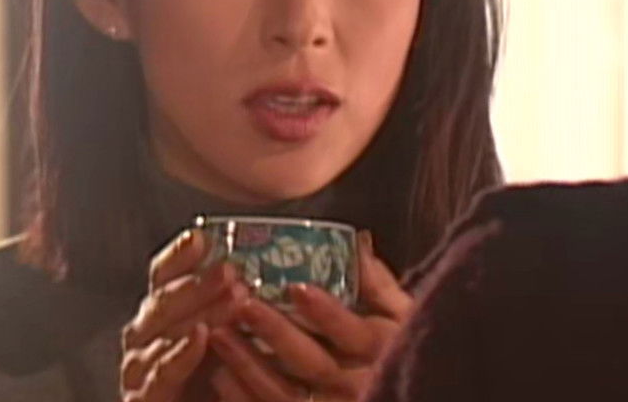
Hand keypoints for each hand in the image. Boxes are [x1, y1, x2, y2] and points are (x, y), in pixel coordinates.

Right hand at [120, 229, 244, 401]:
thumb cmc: (224, 380)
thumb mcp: (239, 335)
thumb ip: (244, 302)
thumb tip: (279, 268)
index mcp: (165, 312)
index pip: (165, 275)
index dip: (179, 256)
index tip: (200, 239)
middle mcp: (147, 335)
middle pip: (164, 299)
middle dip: (198, 283)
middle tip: (231, 271)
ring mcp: (141, 367)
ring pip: (164, 332)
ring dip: (198, 312)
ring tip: (232, 298)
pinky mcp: (145, 397)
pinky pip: (160, 373)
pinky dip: (178, 354)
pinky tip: (200, 336)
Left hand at [207, 231, 413, 400]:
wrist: (408, 389)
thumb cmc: (402, 348)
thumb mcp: (402, 315)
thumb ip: (379, 283)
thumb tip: (356, 241)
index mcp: (381, 349)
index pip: (351, 332)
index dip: (325, 312)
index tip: (297, 288)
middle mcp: (357, 385)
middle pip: (312, 363)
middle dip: (276, 334)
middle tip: (242, 306)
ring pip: (285, 394)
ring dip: (248, 366)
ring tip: (219, 336)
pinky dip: (242, 398)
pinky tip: (219, 376)